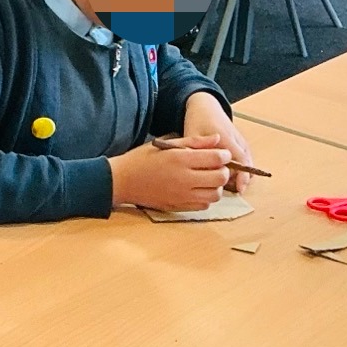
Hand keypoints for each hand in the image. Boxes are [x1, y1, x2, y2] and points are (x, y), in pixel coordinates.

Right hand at [107, 135, 232, 211]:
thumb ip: (194, 142)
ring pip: (215, 195)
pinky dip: (206, 197)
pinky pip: (204, 205)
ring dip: (216, 186)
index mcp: (180, 159)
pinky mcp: (178, 207)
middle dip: (223, 171)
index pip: (216, 158)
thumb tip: (217, 139)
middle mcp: (184, 179)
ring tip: (208, 179)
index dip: (224, 155)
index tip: (221, 154)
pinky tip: (198, 189)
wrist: (123, 181)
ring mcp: (182, 196)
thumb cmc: (142, 159)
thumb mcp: (166, 144)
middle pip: (220, 178)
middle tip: (216, 166)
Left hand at [181, 91, 252, 192]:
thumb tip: (199, 174)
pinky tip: (229, 175)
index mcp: (225, 138)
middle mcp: (237, 140)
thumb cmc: (197, 122)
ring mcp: (242, 141)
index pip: (239, 161)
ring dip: (240, 175)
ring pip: (247, 164)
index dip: (241, 177)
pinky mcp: (243, 143)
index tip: (240, 189)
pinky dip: (240, 169)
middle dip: (238, 179)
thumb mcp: (192, 137)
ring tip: (227, 184)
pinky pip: (246, 160)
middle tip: (226, 188)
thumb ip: (196, 154)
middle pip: (245, 166)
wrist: (206, 107)